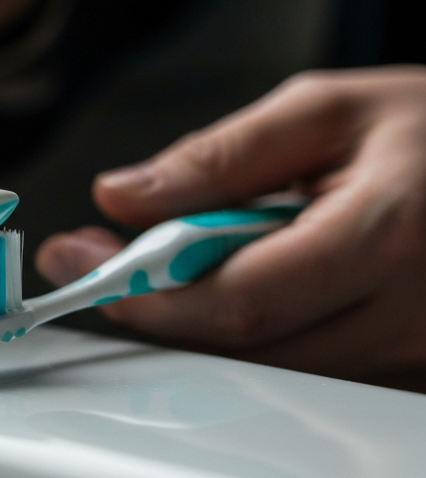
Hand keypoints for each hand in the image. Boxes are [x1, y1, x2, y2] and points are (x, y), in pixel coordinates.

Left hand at [36, 67, 425, 379]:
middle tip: (96, 256)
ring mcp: (414, 353)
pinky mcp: (409, 367)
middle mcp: (409, 315)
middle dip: (154, 305)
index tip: (83, 262)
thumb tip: (125, 197)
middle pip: (247, 345)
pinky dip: (247, 327)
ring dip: (194, 317)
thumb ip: (219, 157)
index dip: (151, 293)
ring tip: (157, 256)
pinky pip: (306, 364)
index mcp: (387, 235)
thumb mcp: (323, 110)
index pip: (244, 300)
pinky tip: (223, 277)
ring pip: (270, 364)